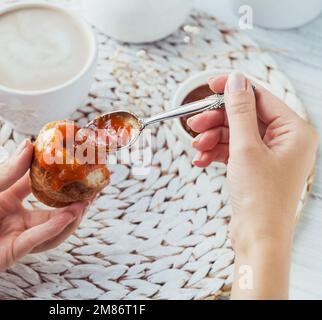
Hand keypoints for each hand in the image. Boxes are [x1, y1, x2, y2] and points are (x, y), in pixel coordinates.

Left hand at [0, 140, 89, 283]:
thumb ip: (8, 171)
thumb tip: (29, 146)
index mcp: (6, 198)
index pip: (37, 186)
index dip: (55, 177)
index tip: (71, 164)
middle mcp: (14, 218)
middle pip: (50, 211)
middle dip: (71, 201)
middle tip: (90, 188)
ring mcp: (15, 236)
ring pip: (50, 229)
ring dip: (69, 217)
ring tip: (85, 203)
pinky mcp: (12, 253)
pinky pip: (37, 240)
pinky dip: (53, 229)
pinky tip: (66, 217)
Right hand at [187, 72, 317, 298]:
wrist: (258, 238)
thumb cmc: (260, 198)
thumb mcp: (245, 148)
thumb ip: (239, 111)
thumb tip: (236, 80)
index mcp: (295, 131)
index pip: (260, 97)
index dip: (232, 90)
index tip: (209, 85)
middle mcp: (286, 140)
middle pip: (245, 116)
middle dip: (217, 120)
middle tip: (194, 123)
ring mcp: (271, 155)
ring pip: (235, 133)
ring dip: (213, 138)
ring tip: (197, 147)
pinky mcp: (256, 167)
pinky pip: (233, 150)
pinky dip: (216, 153)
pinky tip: (201, 160)